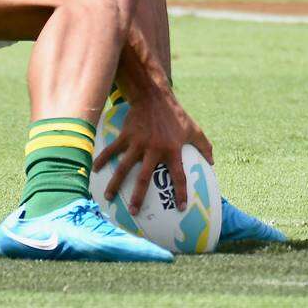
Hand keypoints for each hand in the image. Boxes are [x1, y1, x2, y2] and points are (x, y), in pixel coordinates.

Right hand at [94, 91, 211, 214]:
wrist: (154, 96)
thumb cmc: (175, 115)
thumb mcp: (193, 129)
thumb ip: (204, 146)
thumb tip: (212, 163)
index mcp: (172, 150)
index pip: (179, 176)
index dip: (180, 193)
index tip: (180, 208)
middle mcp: (154, 149)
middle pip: (144, 177)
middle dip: (138, 196)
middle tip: (134, 211)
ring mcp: (138, 142)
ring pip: (124, 167)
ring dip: (115, 183)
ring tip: (108, 198)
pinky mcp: (126, 135)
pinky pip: (112, 150)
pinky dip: (102, 159)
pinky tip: (95, 170)